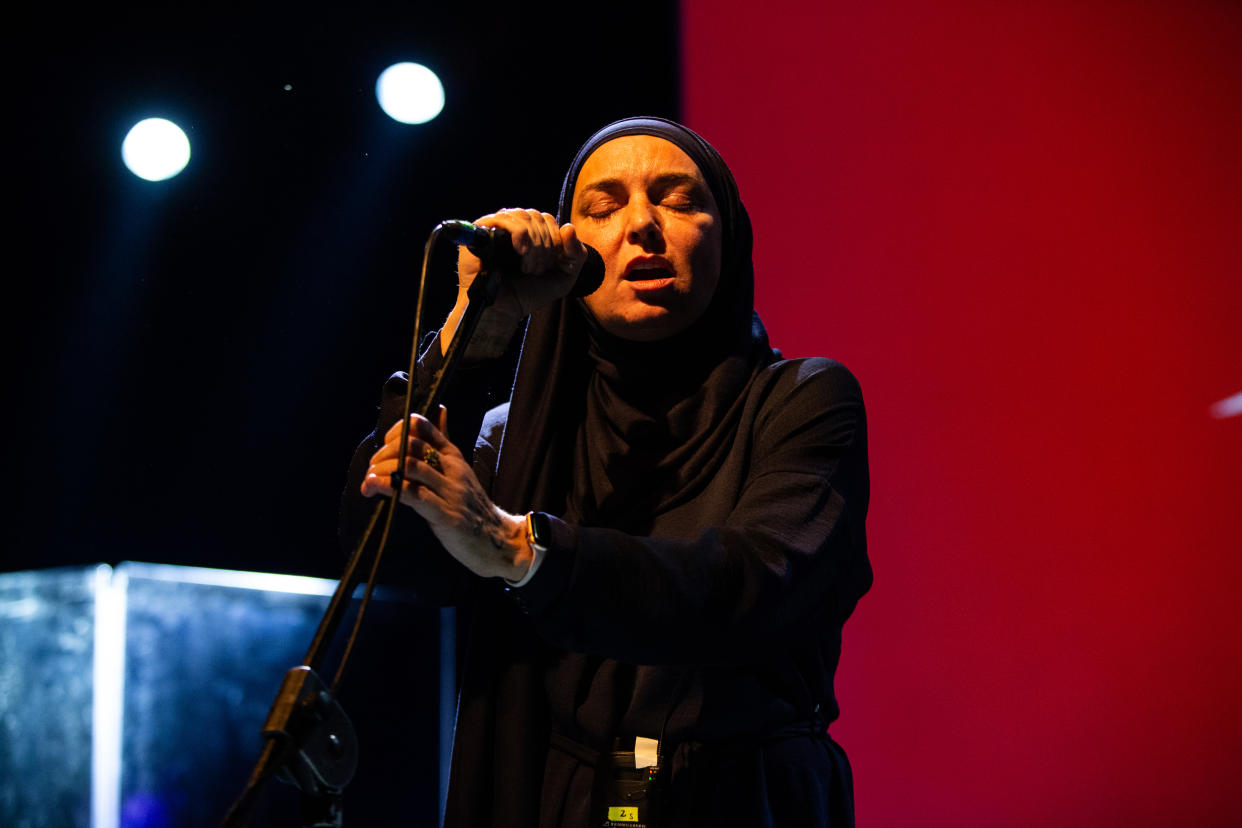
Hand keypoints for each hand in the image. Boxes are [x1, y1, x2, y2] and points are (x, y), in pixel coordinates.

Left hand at [361, 406, 532, 580]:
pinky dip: (388, 487)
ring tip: (368, 480)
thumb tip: (439, 410)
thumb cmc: (472, 506)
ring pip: (410, 466)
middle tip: (372, 468)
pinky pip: (412, 493)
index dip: (397, 431)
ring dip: (381, 471)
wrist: (498, 539)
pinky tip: (374, 488)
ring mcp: (450, 490)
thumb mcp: (460, 468)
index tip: (384, 446)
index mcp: (453, 455)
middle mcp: (452, 468)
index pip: (423, 426)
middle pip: (412, 444)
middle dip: (384, 453)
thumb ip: (444, 442)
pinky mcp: (445, 514)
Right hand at [443, 209, 586, 359]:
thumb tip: (568, 227)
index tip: (550, 266)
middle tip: (536, 271)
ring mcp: (497, 227)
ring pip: (523, 216)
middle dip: (543, 246)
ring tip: (527, 268)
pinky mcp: (481, 230)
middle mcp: (514, 227)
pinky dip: (519, 233)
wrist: (503, 309)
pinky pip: (504, 218)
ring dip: (532, 244)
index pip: (548, 219)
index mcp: (532, 233)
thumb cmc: (530, 294)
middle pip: (536, 217)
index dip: (554, 240)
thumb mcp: (564, 276)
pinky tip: (520, 251)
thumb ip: (577, 253)